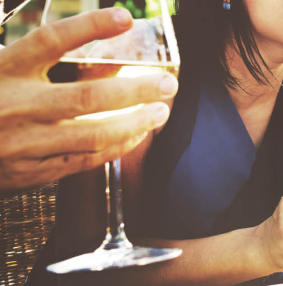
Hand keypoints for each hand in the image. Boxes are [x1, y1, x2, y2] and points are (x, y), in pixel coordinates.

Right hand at [0, 8, 178, 191]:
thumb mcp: (0, 70)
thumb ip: (41, 61)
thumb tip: (106, 52)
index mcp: (1, 70)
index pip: (50, 41)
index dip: (88, 27)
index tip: (124, 17)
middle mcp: (14, 106)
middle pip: (87, 97)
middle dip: (135, 90)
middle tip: (167, 84)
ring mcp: (23, 143)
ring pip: (93, 134)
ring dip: (135, 123)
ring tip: (160, 112)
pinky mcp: (31, 172)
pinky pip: (85, 160)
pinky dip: (116, 147)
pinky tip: (136, 136)